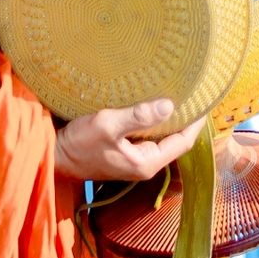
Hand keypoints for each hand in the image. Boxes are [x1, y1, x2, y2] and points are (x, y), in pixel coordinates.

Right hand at [54, 98, 208, 181]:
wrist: (54, 155)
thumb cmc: (79, 143)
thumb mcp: (107, 125)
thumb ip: (138, 116)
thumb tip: (170, 105)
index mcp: (147, 162)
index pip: (183, 142)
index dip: (196, 122)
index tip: (204, 100)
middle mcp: (145, 164)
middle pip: (175, 140)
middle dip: (185, 119)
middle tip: (193, 93)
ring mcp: (135, 160)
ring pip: (162, 138)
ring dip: (169, 119)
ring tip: (178, 94)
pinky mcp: (126, 154)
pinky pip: (148, 136)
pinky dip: (154, 121)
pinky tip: (153, 104)